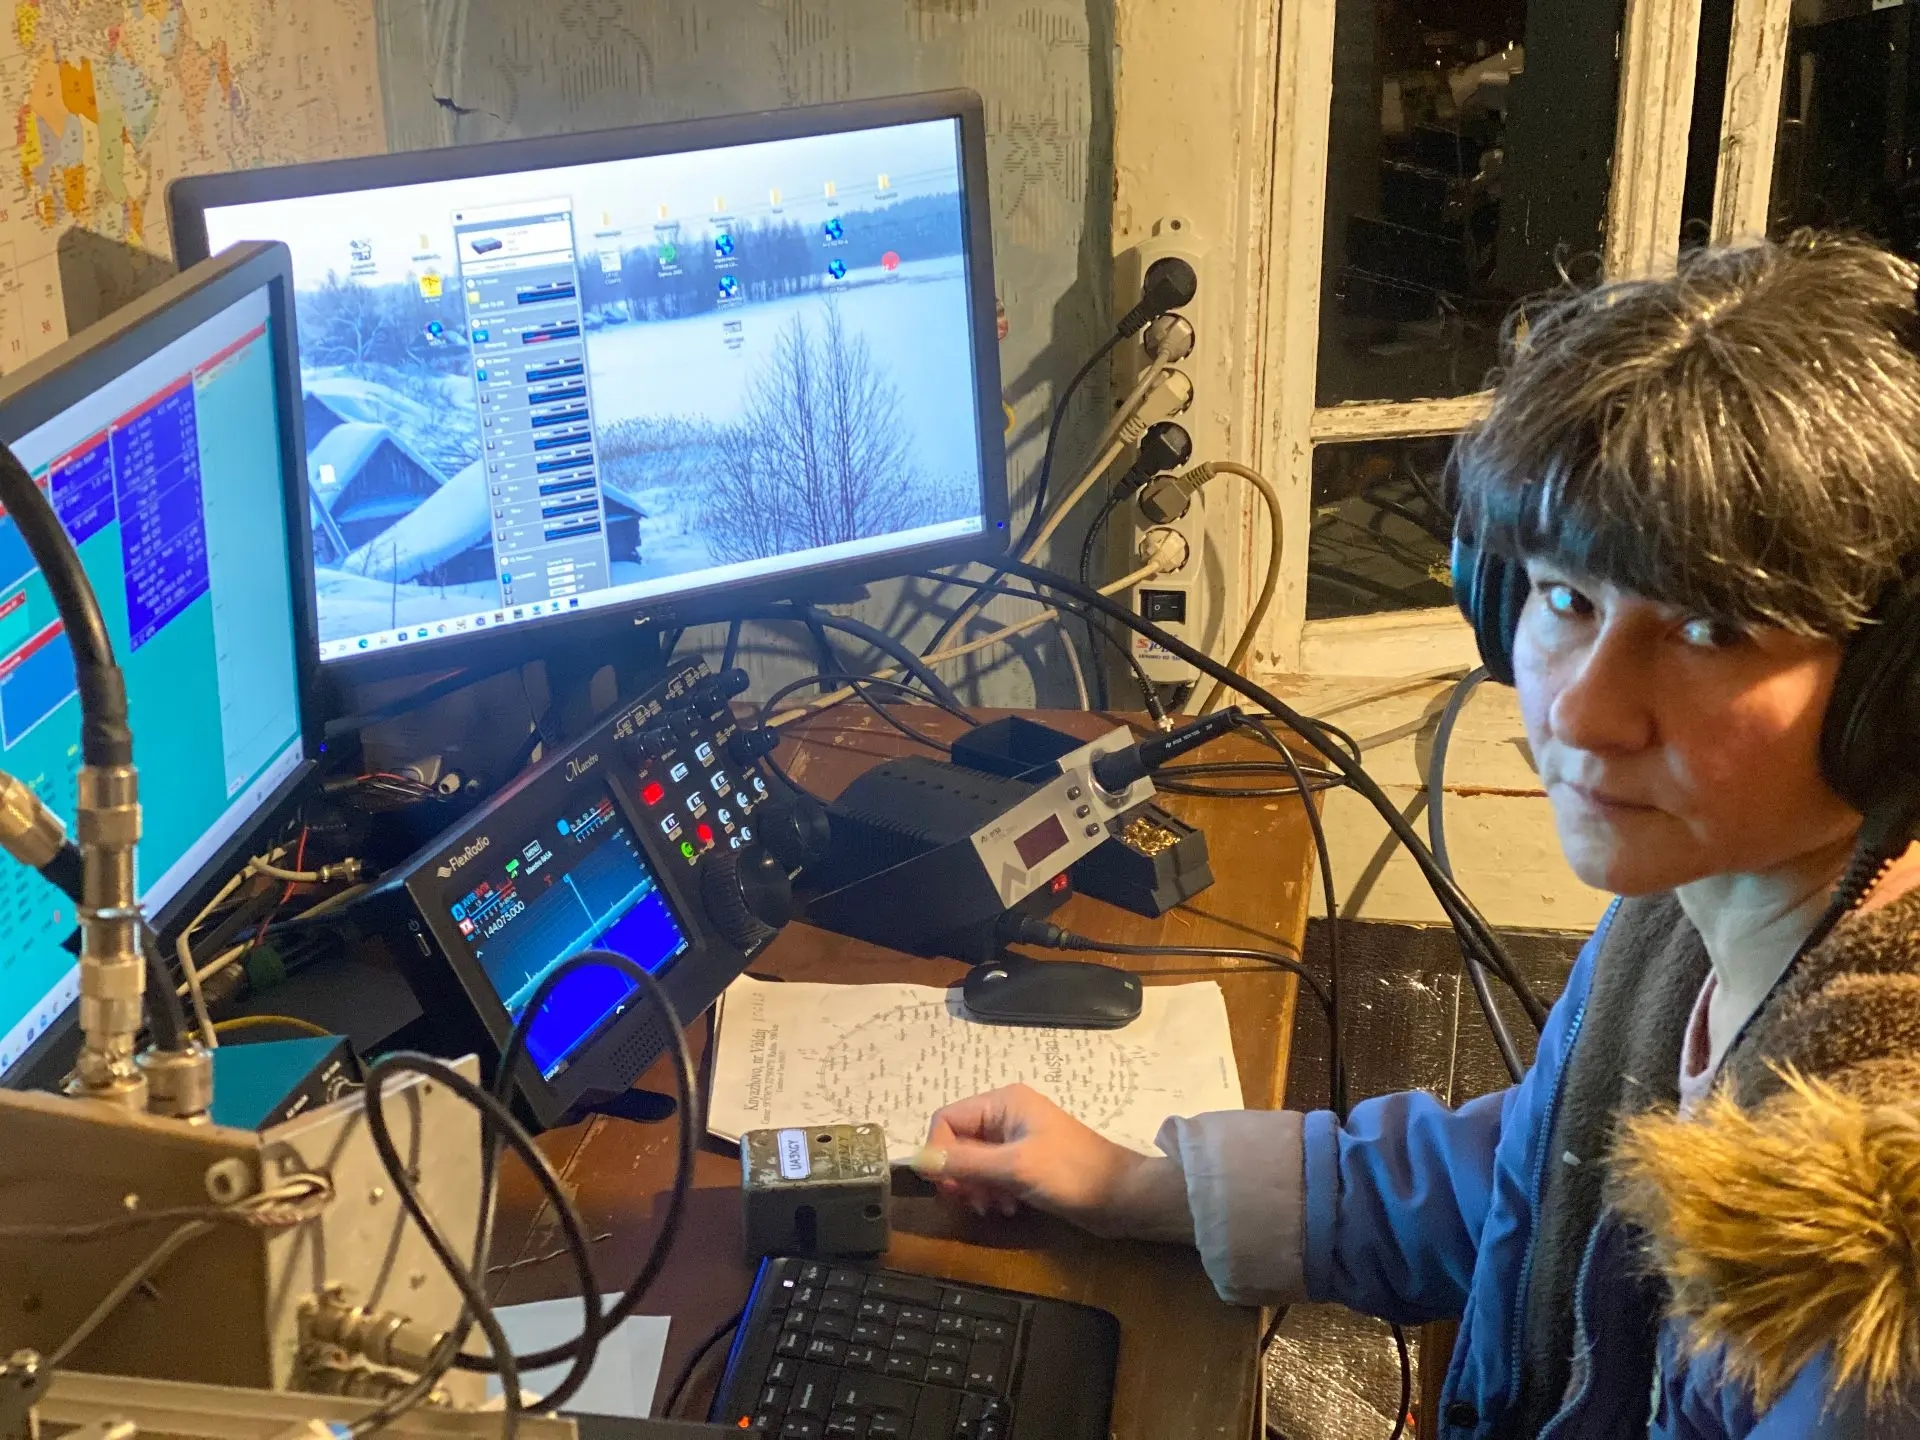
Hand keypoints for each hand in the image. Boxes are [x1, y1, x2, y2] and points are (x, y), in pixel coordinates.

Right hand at [912, 1084, 1192, 1241]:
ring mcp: (1017, 1141)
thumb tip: (917, 1161)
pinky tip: (1008, 1209)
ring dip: (977, 1188)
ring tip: (995, 1207)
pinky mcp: (1027, 1164)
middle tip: (973, 1201)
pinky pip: (993, 1176)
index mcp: (1003, 1102)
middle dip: (961, 1175)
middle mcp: (1006, 1115)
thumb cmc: (1072, 1174)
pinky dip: (993, 1193)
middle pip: (957, 1143)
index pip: (946, 1120)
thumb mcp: (1015, 1168)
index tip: (948, 1186)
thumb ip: (965, 1163)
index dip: (939, 1153)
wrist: (1122, 1197)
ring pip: (973, 1163)